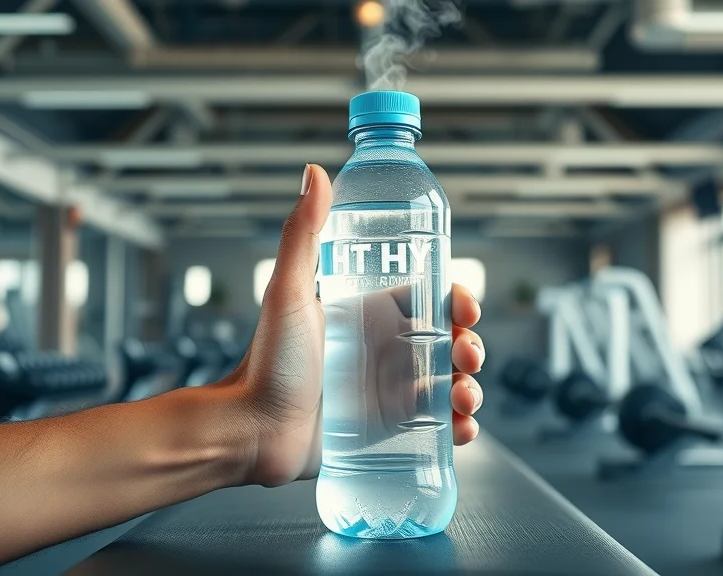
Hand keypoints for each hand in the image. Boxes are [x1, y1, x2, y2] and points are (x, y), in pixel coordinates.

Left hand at [230, 164, 483, 486]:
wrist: (251, 432)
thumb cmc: (265, 363)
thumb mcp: (288, 293)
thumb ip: (302, 234)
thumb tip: (314, 172)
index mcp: (367, 314)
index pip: (428, 298)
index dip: (456, 300)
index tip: (464, 307)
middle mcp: (383, 350)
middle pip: (448, 340)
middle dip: (470, 345)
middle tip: (466, 354)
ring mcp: (390, 390)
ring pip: (451, 381)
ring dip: (471, 386)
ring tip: (464, 395)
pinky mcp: (391, 429)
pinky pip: (438, 424)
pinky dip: (459, 425)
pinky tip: (460, 427)